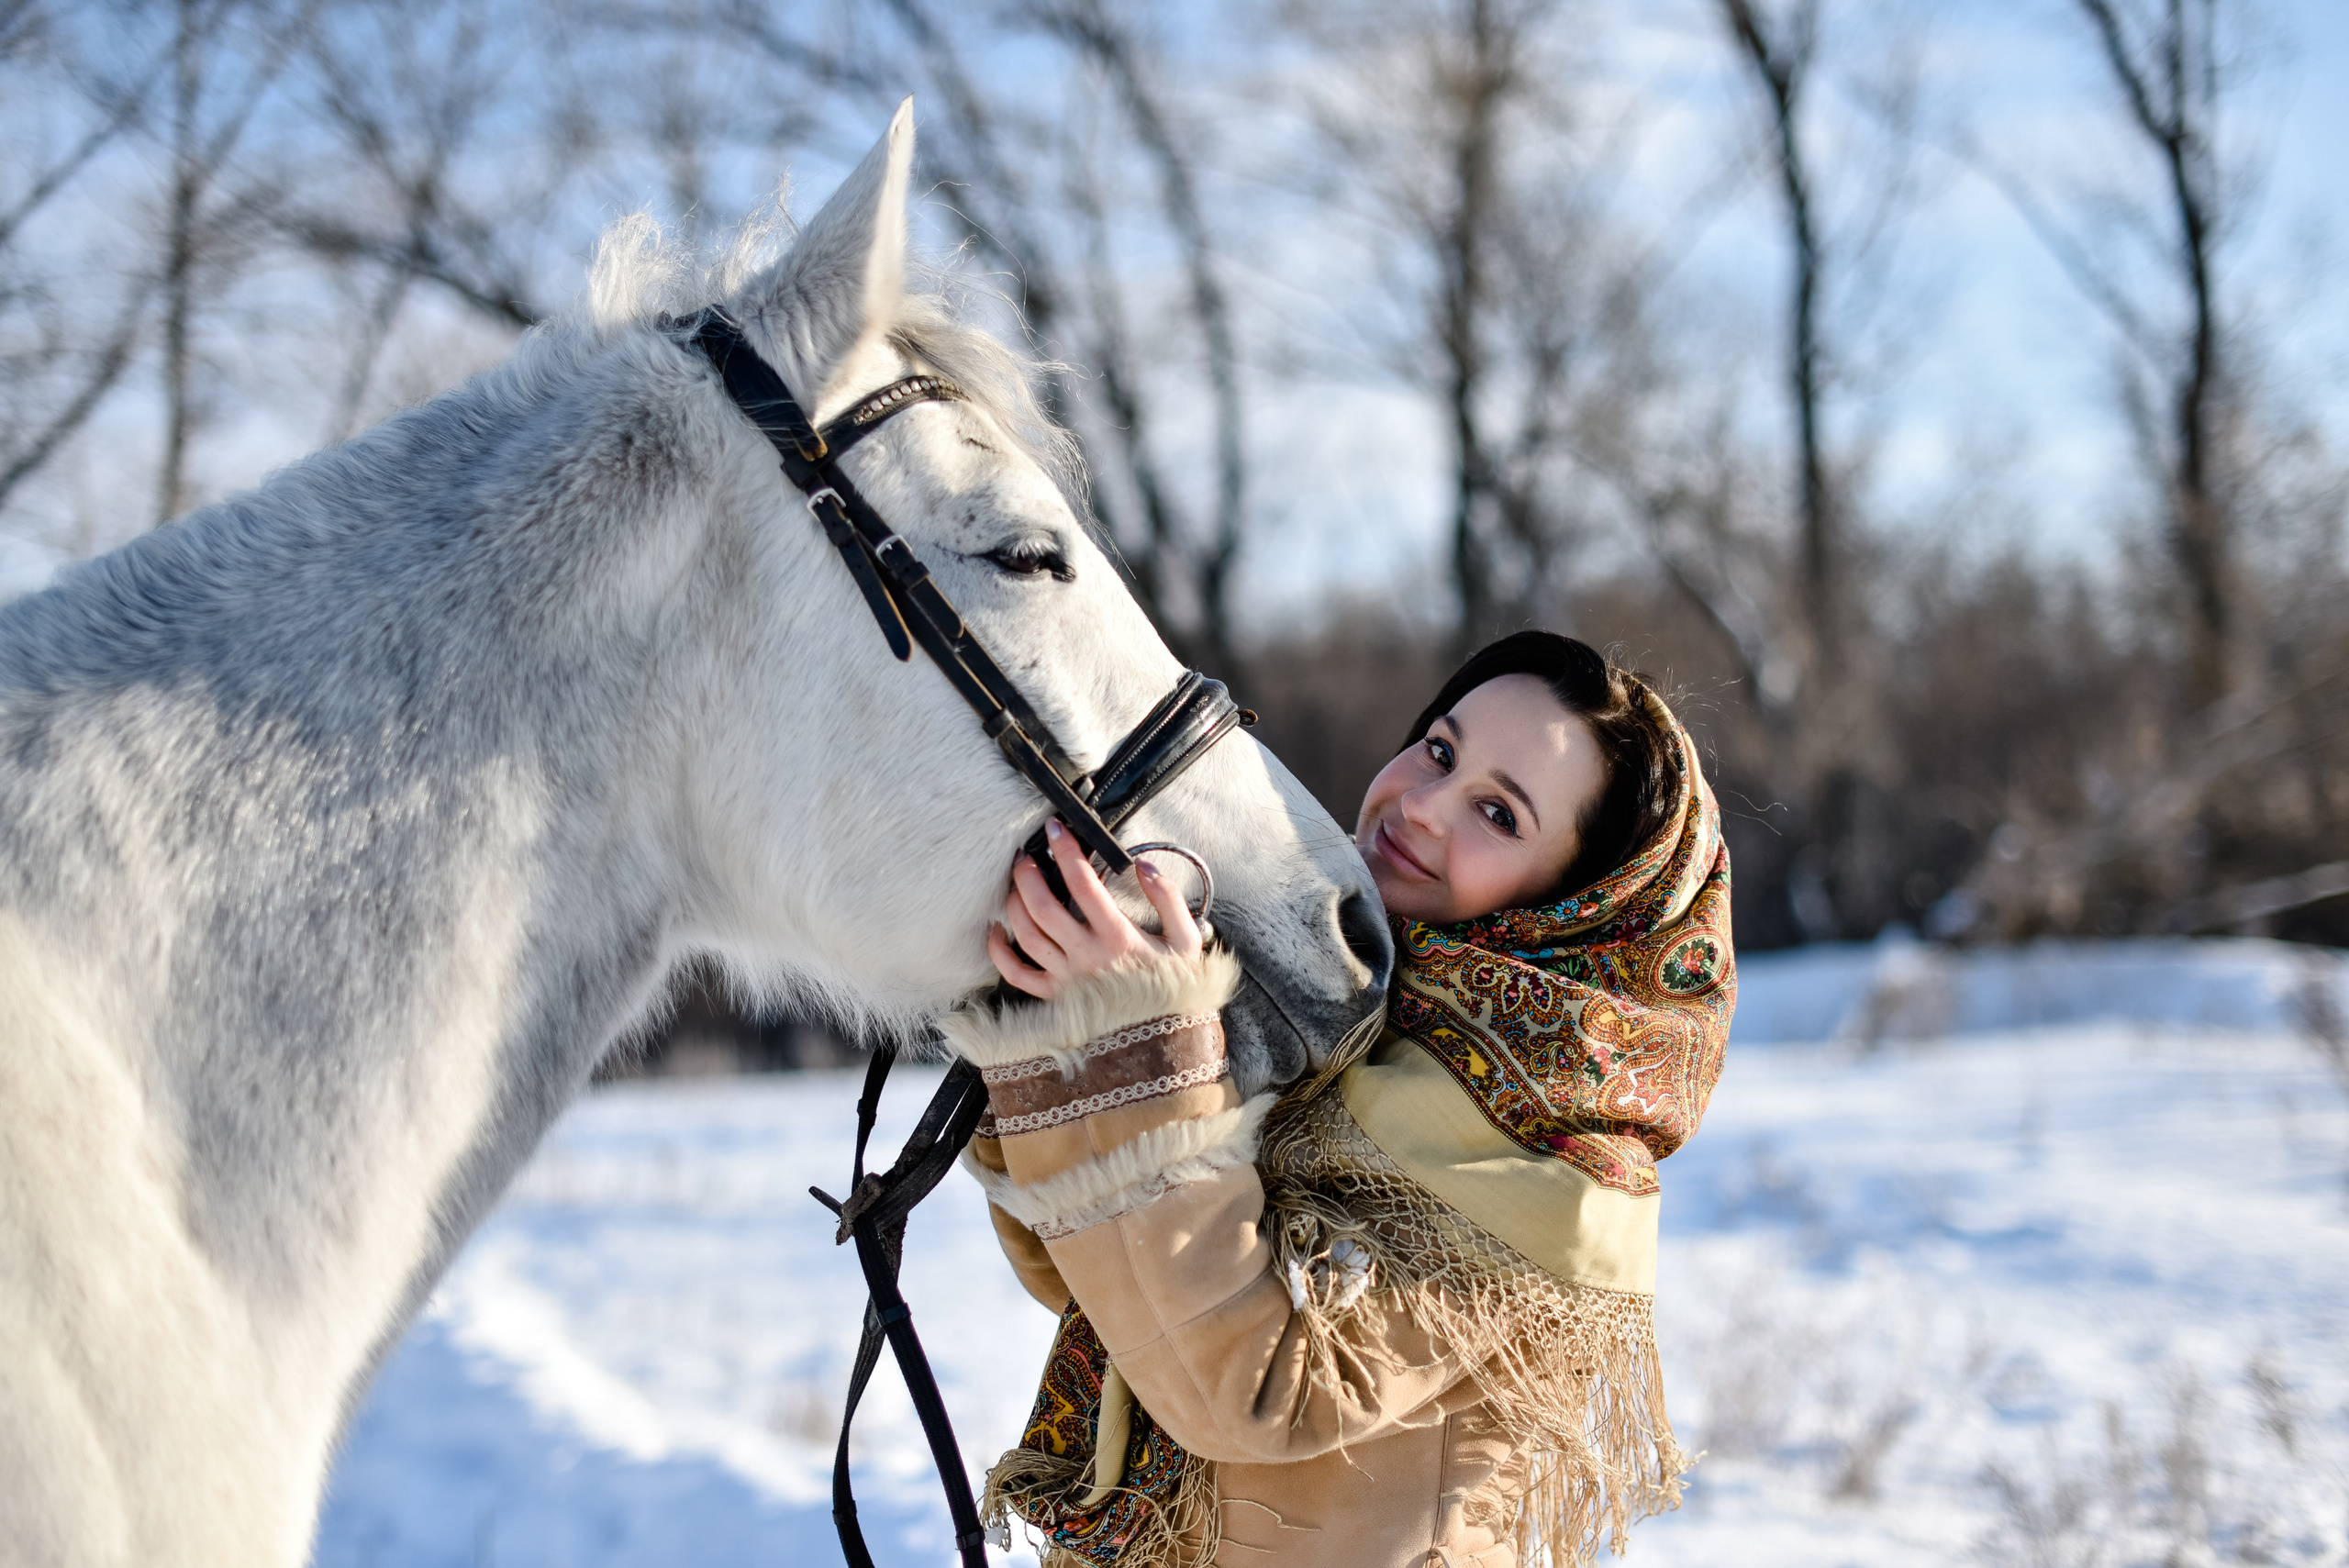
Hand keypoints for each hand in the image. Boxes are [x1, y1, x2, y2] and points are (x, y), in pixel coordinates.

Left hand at [987, 819, 1203, 1000]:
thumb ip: (1169, 899)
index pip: (1083, 883)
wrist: (1164, 1040)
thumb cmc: (1174, 987)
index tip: (1055, 829)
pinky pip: (1017, 975)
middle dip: (1028, 873)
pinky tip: (997, 931)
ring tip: (1016, 882)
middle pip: (1043, 906)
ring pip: (1027, 934)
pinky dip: (1000, 953)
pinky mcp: (1055, 998)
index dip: (1066, 850)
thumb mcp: (1187, 941)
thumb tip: (1143, 866)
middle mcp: (1087, 956)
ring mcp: (1067, 979)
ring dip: (1015, 903)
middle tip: (1025, 854)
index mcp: (1118, 937)